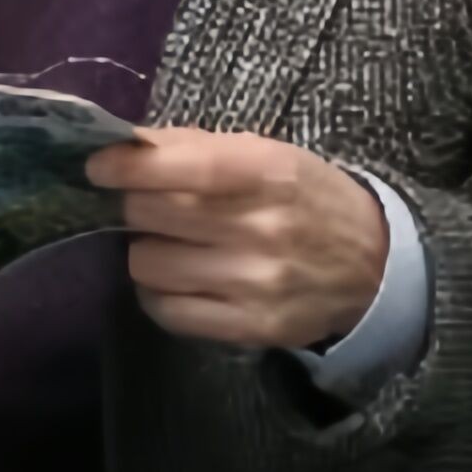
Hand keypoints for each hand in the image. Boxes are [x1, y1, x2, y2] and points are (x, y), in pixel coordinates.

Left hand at [85, 129, 387, 351]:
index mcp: (268, 171)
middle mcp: (261, 227)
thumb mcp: (270, 155)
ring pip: (149, 265)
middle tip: (146, 205)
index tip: (98, 166)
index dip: (129, 166)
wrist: (373, 267)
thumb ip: (199, 148)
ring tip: (171, 244)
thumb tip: (128, 144)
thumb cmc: (308, 197)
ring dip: (147, 250)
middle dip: (135, 205)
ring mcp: (254, 282)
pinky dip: (159, 292)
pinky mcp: (249, 327)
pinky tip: (178, 278)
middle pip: (152, 214)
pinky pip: (167, 311)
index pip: (182, 166)